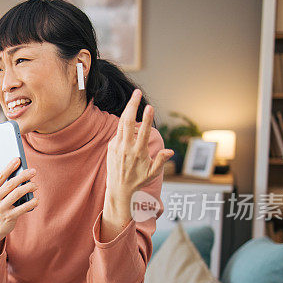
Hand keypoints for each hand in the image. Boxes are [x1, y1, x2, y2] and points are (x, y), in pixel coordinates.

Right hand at [0, 157, 38, 252]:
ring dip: (28, 187)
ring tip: (35, 185)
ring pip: (17, 194)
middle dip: (23, 176)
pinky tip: (36, 199)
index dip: (9, 167)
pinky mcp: (8, 218)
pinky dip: (31, 203)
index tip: (18, 160)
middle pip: (10, 184)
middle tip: (33, 171)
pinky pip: (22, 208)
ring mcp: (0, 209)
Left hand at [105, 89, 173, 203]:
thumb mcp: (152, 174)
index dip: (146, 119)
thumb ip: (161, 161)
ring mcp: (117, 146)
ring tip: (135, 97)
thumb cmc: (138, 181)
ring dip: (128, 109)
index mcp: (138, 153)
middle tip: (138, 92)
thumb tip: (171, 152)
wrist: (118, 190)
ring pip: (121, 123)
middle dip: (132, 105)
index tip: (149, 106)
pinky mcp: (111, 146)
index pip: (143, 132)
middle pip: (128, 121)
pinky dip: (125, 123)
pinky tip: (131, 118)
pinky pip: (119, 131)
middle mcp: (126, 147)